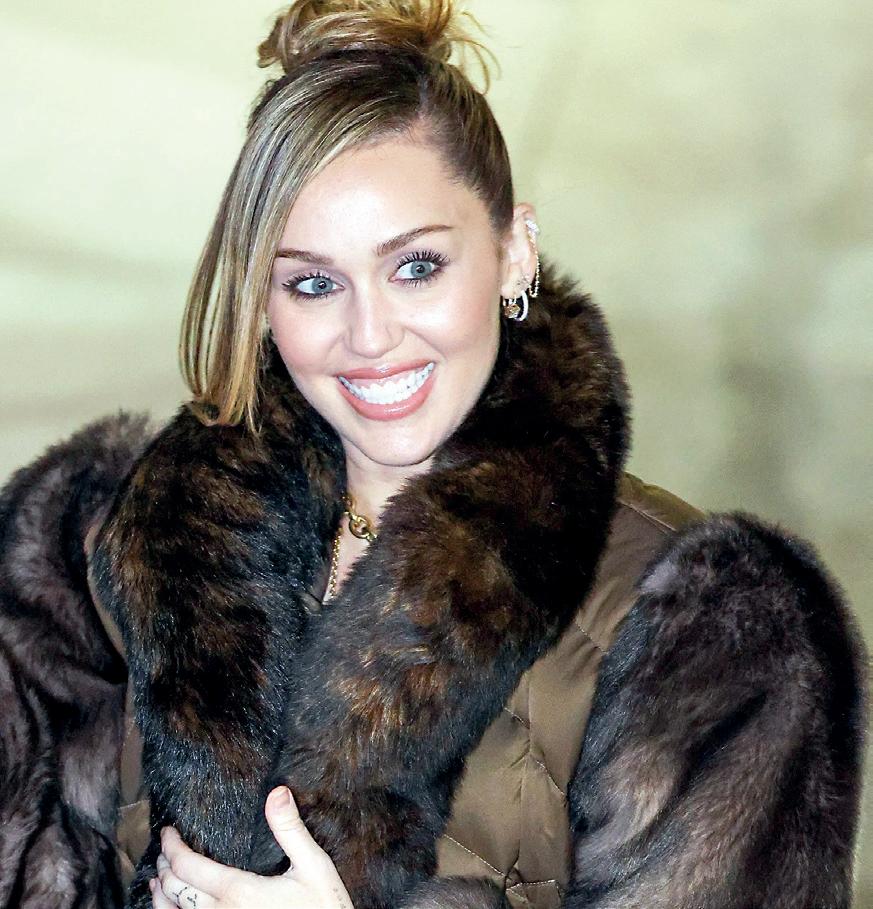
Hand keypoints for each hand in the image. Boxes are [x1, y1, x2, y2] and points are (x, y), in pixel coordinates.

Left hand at [151, 787, 354, 908]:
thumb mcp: (314, 866)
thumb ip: (291, 829)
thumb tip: (277, 792)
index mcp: (238, 891)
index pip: (188, 866)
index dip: (172, 846)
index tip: (168, 832)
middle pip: (175, 889)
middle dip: (165, 866)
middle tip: (165, 850)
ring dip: (161, 896)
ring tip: (158, 880)